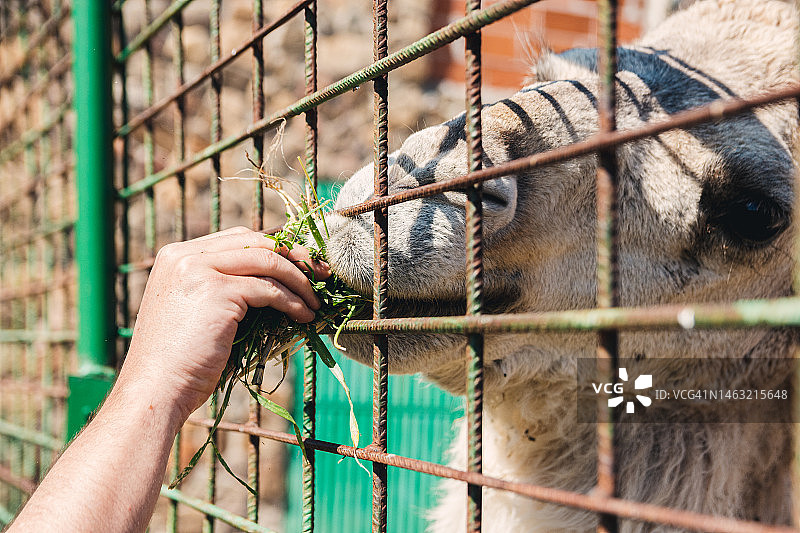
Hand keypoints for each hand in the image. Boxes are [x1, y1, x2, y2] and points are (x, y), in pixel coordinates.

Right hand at [119, 226, 329, 426]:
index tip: (301, 266)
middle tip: (320, 275)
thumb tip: (273, 283)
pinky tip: (304, 316)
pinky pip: (269, 289)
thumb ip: (221, 287)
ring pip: (268, 261)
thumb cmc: (179, 362)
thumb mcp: (196, 312)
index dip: (275, 249)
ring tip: (315, 302)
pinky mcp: (217, 291)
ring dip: (299, 282)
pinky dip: (292, 302)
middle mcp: (184, 255)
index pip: (239, 237)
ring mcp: (198, 270)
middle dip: (294, 257)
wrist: (155, 390)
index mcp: (176, 255)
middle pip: (255, 240)